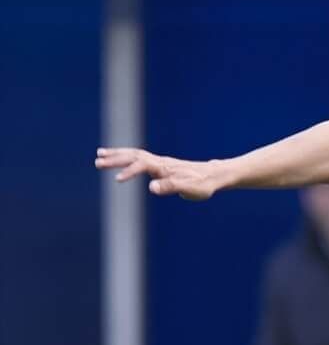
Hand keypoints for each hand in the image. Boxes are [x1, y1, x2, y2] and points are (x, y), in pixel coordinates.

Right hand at [95, 147, 227, 199]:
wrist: (214, 176)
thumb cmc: (203, 185)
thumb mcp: (189, 189)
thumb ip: (171, 187)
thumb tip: (152, 187)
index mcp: (164, 167)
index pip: (142, 166)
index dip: (129, 172)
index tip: (117, 180)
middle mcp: (160, 162)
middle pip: (134, 156)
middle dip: (115, 159)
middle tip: (97, 162)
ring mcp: (160, 162)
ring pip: (135, 154)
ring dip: (117, 154)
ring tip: (99, 155)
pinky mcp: (161, 165)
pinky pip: (139, 158)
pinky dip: (126, 157)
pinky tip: (120, 160)